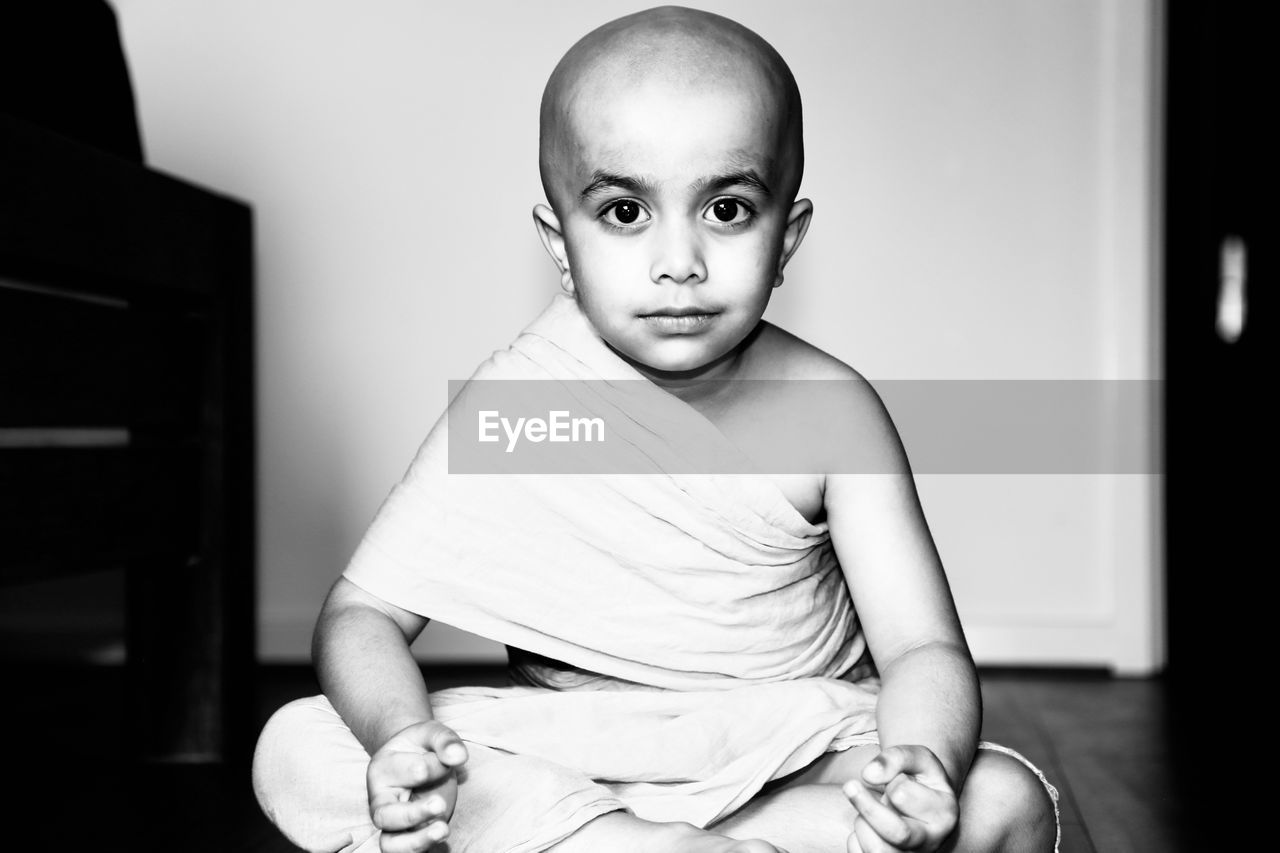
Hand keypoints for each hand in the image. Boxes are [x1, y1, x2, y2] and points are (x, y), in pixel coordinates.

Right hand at [366, 720, 468, 851]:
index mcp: (382, 768)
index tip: (445, 759)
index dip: (432, 765)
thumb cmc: (422, 746)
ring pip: (390, 843)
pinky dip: (421, 847)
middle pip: (384, 816)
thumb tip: (458, 756)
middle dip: (413, 813)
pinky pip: (404, 851)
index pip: (406, 771)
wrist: (419, 757)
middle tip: (439, 804)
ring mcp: (391, 821)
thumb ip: (445, 741)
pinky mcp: (405, 835)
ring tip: (443, 829)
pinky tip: (442, 835)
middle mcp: (379, 799)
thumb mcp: (433, 733)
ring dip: (416, 841)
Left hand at [842, 745, 958, 851]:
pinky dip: (855, 840)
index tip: (895, 779)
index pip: (903, 795)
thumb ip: (895, 758)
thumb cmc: (918, 777)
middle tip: (850, 785)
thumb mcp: (916, 757)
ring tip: (868, 812)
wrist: (918, 800)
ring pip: (877, 850)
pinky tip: (866, 828)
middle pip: (897, 833)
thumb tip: (868, 775)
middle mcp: (932, 841)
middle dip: (866, 805)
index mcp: (944, 813)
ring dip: (862, 823)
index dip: (891, 781)